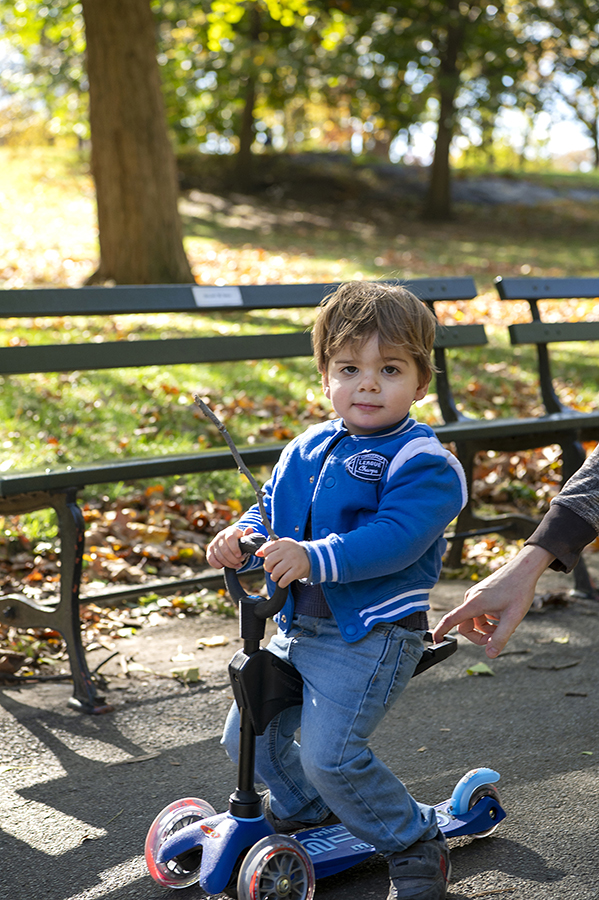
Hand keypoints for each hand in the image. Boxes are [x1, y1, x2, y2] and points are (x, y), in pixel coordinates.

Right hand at [206, 525, 254, 569]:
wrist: (232, 540)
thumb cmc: (240, 539)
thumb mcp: (245, 536)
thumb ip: (248, 534)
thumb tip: (249, 529)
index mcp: (230, 531)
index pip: (230, 538)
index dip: (234, 548)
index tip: (239, 555)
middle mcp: (221, 535)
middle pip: (225, 550)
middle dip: (234, 559)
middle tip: (240, 562)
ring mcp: (214, 542)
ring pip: (219, 556)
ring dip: (228, 564)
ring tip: (236, 565)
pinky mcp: (210, 549)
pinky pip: (210, 559)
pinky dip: (217, 565)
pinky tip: (223, 566)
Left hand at [257, 538, 310, 587]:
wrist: (310, 558)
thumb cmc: (292, 553)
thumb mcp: (282, 546)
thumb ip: (269, 547)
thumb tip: (257, 553)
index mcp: (283, 543)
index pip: (266, 550)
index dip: (265, 557)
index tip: (270, 560)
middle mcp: (288, 550)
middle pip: (269, 561)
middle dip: (268, 568)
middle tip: (272, 569)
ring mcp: (293, 560)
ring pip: (276, 572)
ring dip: (274, 577)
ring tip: (277, 576)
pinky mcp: (297, 570)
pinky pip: (284, 580)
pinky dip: (281, 583)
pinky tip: (283, 581)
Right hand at [432, 545, 554, 657]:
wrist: (524, 569)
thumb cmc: (519, 590)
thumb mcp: (513, 618)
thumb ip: (501, 638)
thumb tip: (490, 654)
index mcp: (474, 603)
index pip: (451, 619)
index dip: (441, 631)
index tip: (436, 640)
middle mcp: (471, 598)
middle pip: (466, 625)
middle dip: (480, 636)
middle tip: (497, 639)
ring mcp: (476, 595)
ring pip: (474, 620)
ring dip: (487, 628)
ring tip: (506, 626)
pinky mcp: (481, 594)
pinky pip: (479, 613)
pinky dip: (489, 620)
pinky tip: (503, 617)